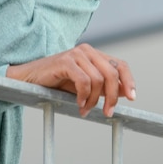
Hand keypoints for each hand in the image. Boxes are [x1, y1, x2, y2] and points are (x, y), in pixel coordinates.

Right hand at [6, 43, 135, 117]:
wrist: (30, 79)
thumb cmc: (56, 82)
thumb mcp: (84, 85)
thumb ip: (103, 87)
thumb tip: (126, 92)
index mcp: (94, 54)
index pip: (120, 65)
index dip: (129, 81)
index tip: (133, 98)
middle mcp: (87, 50)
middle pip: (112, 74)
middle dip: (112, 97)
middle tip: (107, 113)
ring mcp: (76, 54)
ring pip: (98, 80)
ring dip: (93, 100)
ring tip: (84, 109)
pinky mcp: (65, 61)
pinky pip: (84, 81)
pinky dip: (84, 96)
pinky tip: (78, 103)